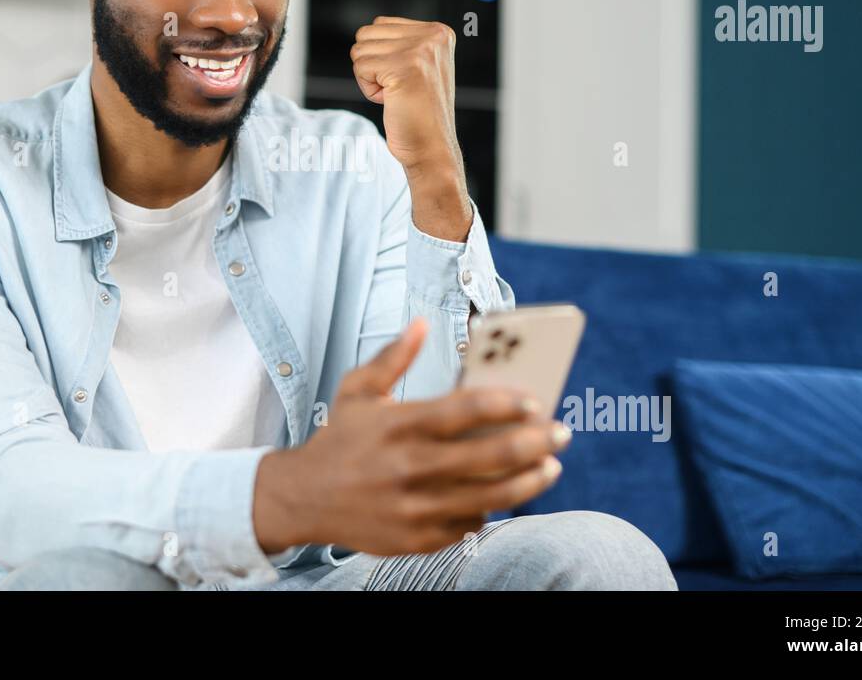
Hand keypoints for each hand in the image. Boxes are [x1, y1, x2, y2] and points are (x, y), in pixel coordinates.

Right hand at [253, 318, 569, 555]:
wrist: (301, 499)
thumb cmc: (338, 440)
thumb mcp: (357, 391)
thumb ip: (393, 357)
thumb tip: (422, 323)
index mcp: (399, 425)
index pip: (465, 410)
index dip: (507, 404)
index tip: (536, 401)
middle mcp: (410, 467)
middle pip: (489, 456)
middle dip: (535, 443)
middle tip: (561, 433)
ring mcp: (415, 507)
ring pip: (490, 496)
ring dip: (529, 481)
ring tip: (550, 467)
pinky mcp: (416, 538)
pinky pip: (469, 523)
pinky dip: (489, 509)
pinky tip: (503, 494)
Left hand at [350, 16, 472, 239]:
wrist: (431, 148)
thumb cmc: (419, 113)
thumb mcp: (418, 66)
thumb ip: (401, 43)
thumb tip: (366, 32)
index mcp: (440, 32)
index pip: (380, 25)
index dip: (381, 56)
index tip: (405, 79)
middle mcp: (434, 36)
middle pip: (366, 34)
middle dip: (372, 65)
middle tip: (398, 89)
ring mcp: (421, 50)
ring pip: (360, 50)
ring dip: (370, 78)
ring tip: (397, 95)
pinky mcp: (404, 67)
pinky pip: (360, 68)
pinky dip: (369, 90)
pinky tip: (392, 101)